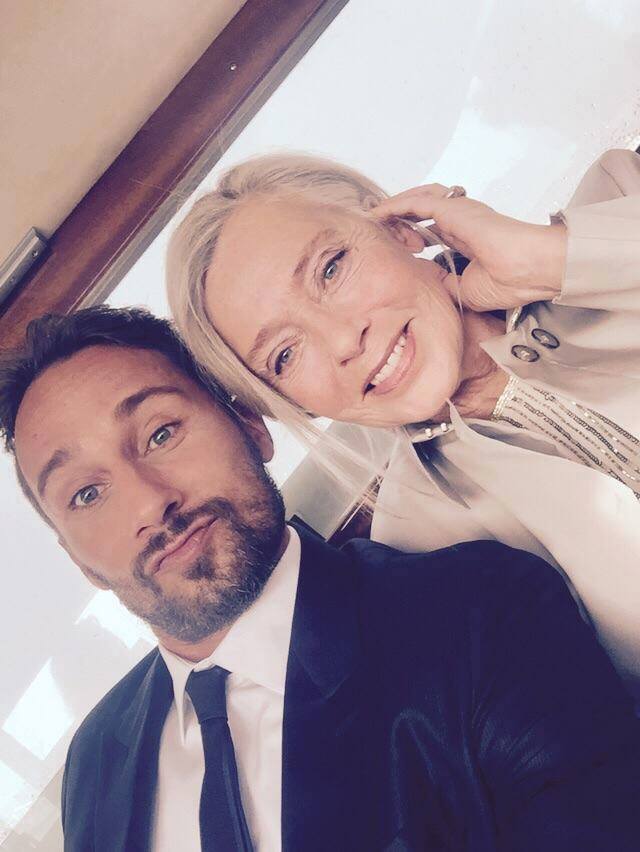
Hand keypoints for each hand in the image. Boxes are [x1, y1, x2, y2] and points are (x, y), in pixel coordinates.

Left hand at [371, 184, 566, 310]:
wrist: (525, 269)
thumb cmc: (507, 281)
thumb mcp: (463, 289)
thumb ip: (443, 282)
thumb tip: (424, 282)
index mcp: (467, 239)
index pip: (434, 232)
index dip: (413, 238)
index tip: (400, 250)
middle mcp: (461, 221)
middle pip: (421, 216)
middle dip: (399, 224)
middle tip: (383, 236)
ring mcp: (456, 212)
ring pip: (416, 203)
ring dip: (395, 212)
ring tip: (377, 222)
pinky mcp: (450, 208)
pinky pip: (414, 203)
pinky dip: (394, 207)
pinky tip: (378, 214)